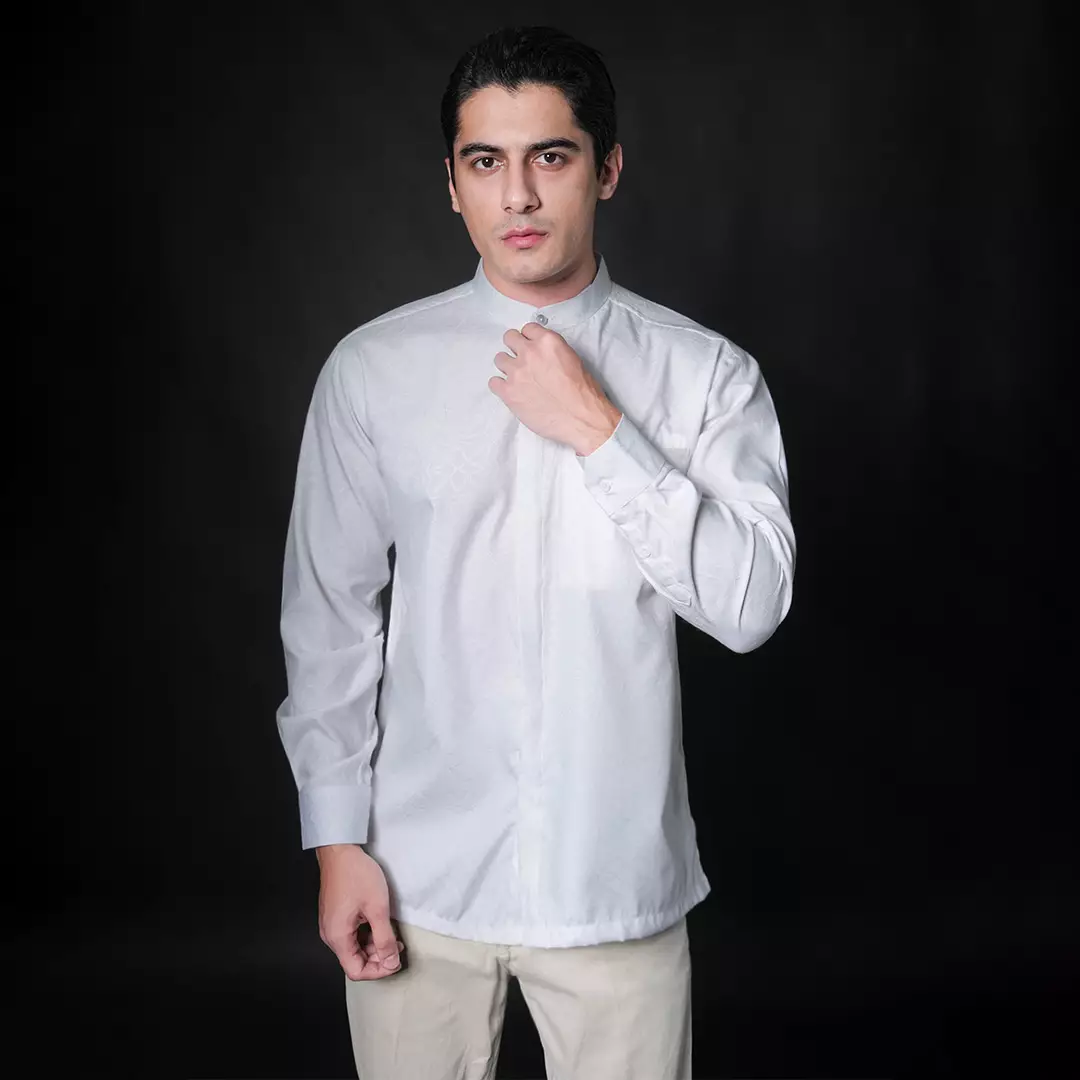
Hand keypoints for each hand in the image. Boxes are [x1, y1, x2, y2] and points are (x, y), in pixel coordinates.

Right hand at [317, 844, 405, 980]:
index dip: (378, 971)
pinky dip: (366, 934)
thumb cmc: (356, 874)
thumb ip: (385, 939)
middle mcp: (330, 934)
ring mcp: (332, 924)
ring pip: (354, 947)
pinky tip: (379, 922)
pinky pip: (351, 934)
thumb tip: (391, 962)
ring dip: (373, 945)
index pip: (356, 971)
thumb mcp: (377, 908)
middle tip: (396, 944)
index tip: (395, 960)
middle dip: (378, 957)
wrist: (340, 850)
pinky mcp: (335, 915)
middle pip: (355, 960)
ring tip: (390, 932)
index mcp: (337, 937)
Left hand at [489, 323, 620, 454]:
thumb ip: (552, 351)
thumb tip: (542, 355)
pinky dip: (501, 386)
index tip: (532, 348)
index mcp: (547, 341)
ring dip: (507, 367)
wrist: (581, 419)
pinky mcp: (508, 392)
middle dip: (515, 347)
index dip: (529, 339)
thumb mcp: (573, 359)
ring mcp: (516, 372)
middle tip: (523, 361)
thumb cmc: (582, 392)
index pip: (528, 328)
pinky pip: (493, 382)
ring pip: (499, 359)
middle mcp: (529, 352)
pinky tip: (512, 392)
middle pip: (509, 338)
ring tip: (518, 379)